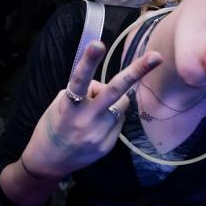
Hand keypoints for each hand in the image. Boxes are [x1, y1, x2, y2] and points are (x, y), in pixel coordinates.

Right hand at [22, 41, 161, 176]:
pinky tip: (95, 128)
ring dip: (113, 102)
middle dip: (138, 71)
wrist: (48, 162)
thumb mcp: (60, 104)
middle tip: (157, 56)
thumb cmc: (54, 125)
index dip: (89, 61)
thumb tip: (104, 87)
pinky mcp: (107, 145)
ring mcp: (98, 134)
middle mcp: (86, 119)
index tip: (98, 44)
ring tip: (93, 113)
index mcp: (68, 106)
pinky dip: (111, 118)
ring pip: (121, 104)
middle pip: (116, 90)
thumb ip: (83, 92)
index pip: (79, 79)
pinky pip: (118, 121)